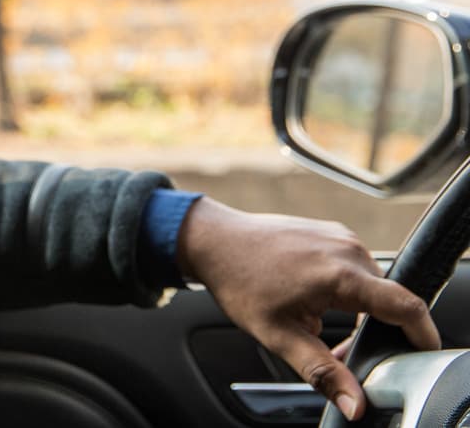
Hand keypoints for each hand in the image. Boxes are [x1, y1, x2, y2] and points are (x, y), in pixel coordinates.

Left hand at [176, 198, 439, 422]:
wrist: (214, 239)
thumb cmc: (239, 282)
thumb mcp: (278, 335)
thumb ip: (323, 372)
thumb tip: (355, 404)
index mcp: (341, 274)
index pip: (406, 306)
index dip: (423, 334)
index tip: (424, 355)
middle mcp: (348, 249)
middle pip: (388, 301)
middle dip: (374, 333)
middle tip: (336, 353)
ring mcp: (342, 236)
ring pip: (372, 286)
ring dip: (358, 312)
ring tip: (315, 325)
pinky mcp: (334, 233)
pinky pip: (356, 268)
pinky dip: (347, 291)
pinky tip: (314, 302)